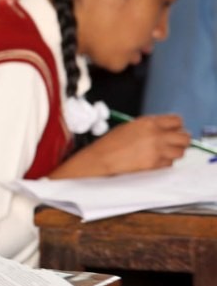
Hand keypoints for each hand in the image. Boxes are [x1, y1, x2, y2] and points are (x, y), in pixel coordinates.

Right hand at [51, 114, 190, 177]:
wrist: (101, 159)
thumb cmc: (111, 143)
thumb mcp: (131, 126)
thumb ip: (150, 126)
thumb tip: (164, 130)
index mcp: (149, 123)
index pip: (177, 121)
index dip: (177, 126)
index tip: (174, 130)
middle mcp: (156, 135)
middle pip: (184, 137)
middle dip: (180, 140)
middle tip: (173, 143)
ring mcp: (157, 150)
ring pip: (180, 152)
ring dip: (174, 153)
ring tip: (163, 153)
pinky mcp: (154, 164)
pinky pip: (169, 163)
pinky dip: (165, 163)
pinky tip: (154, 160)